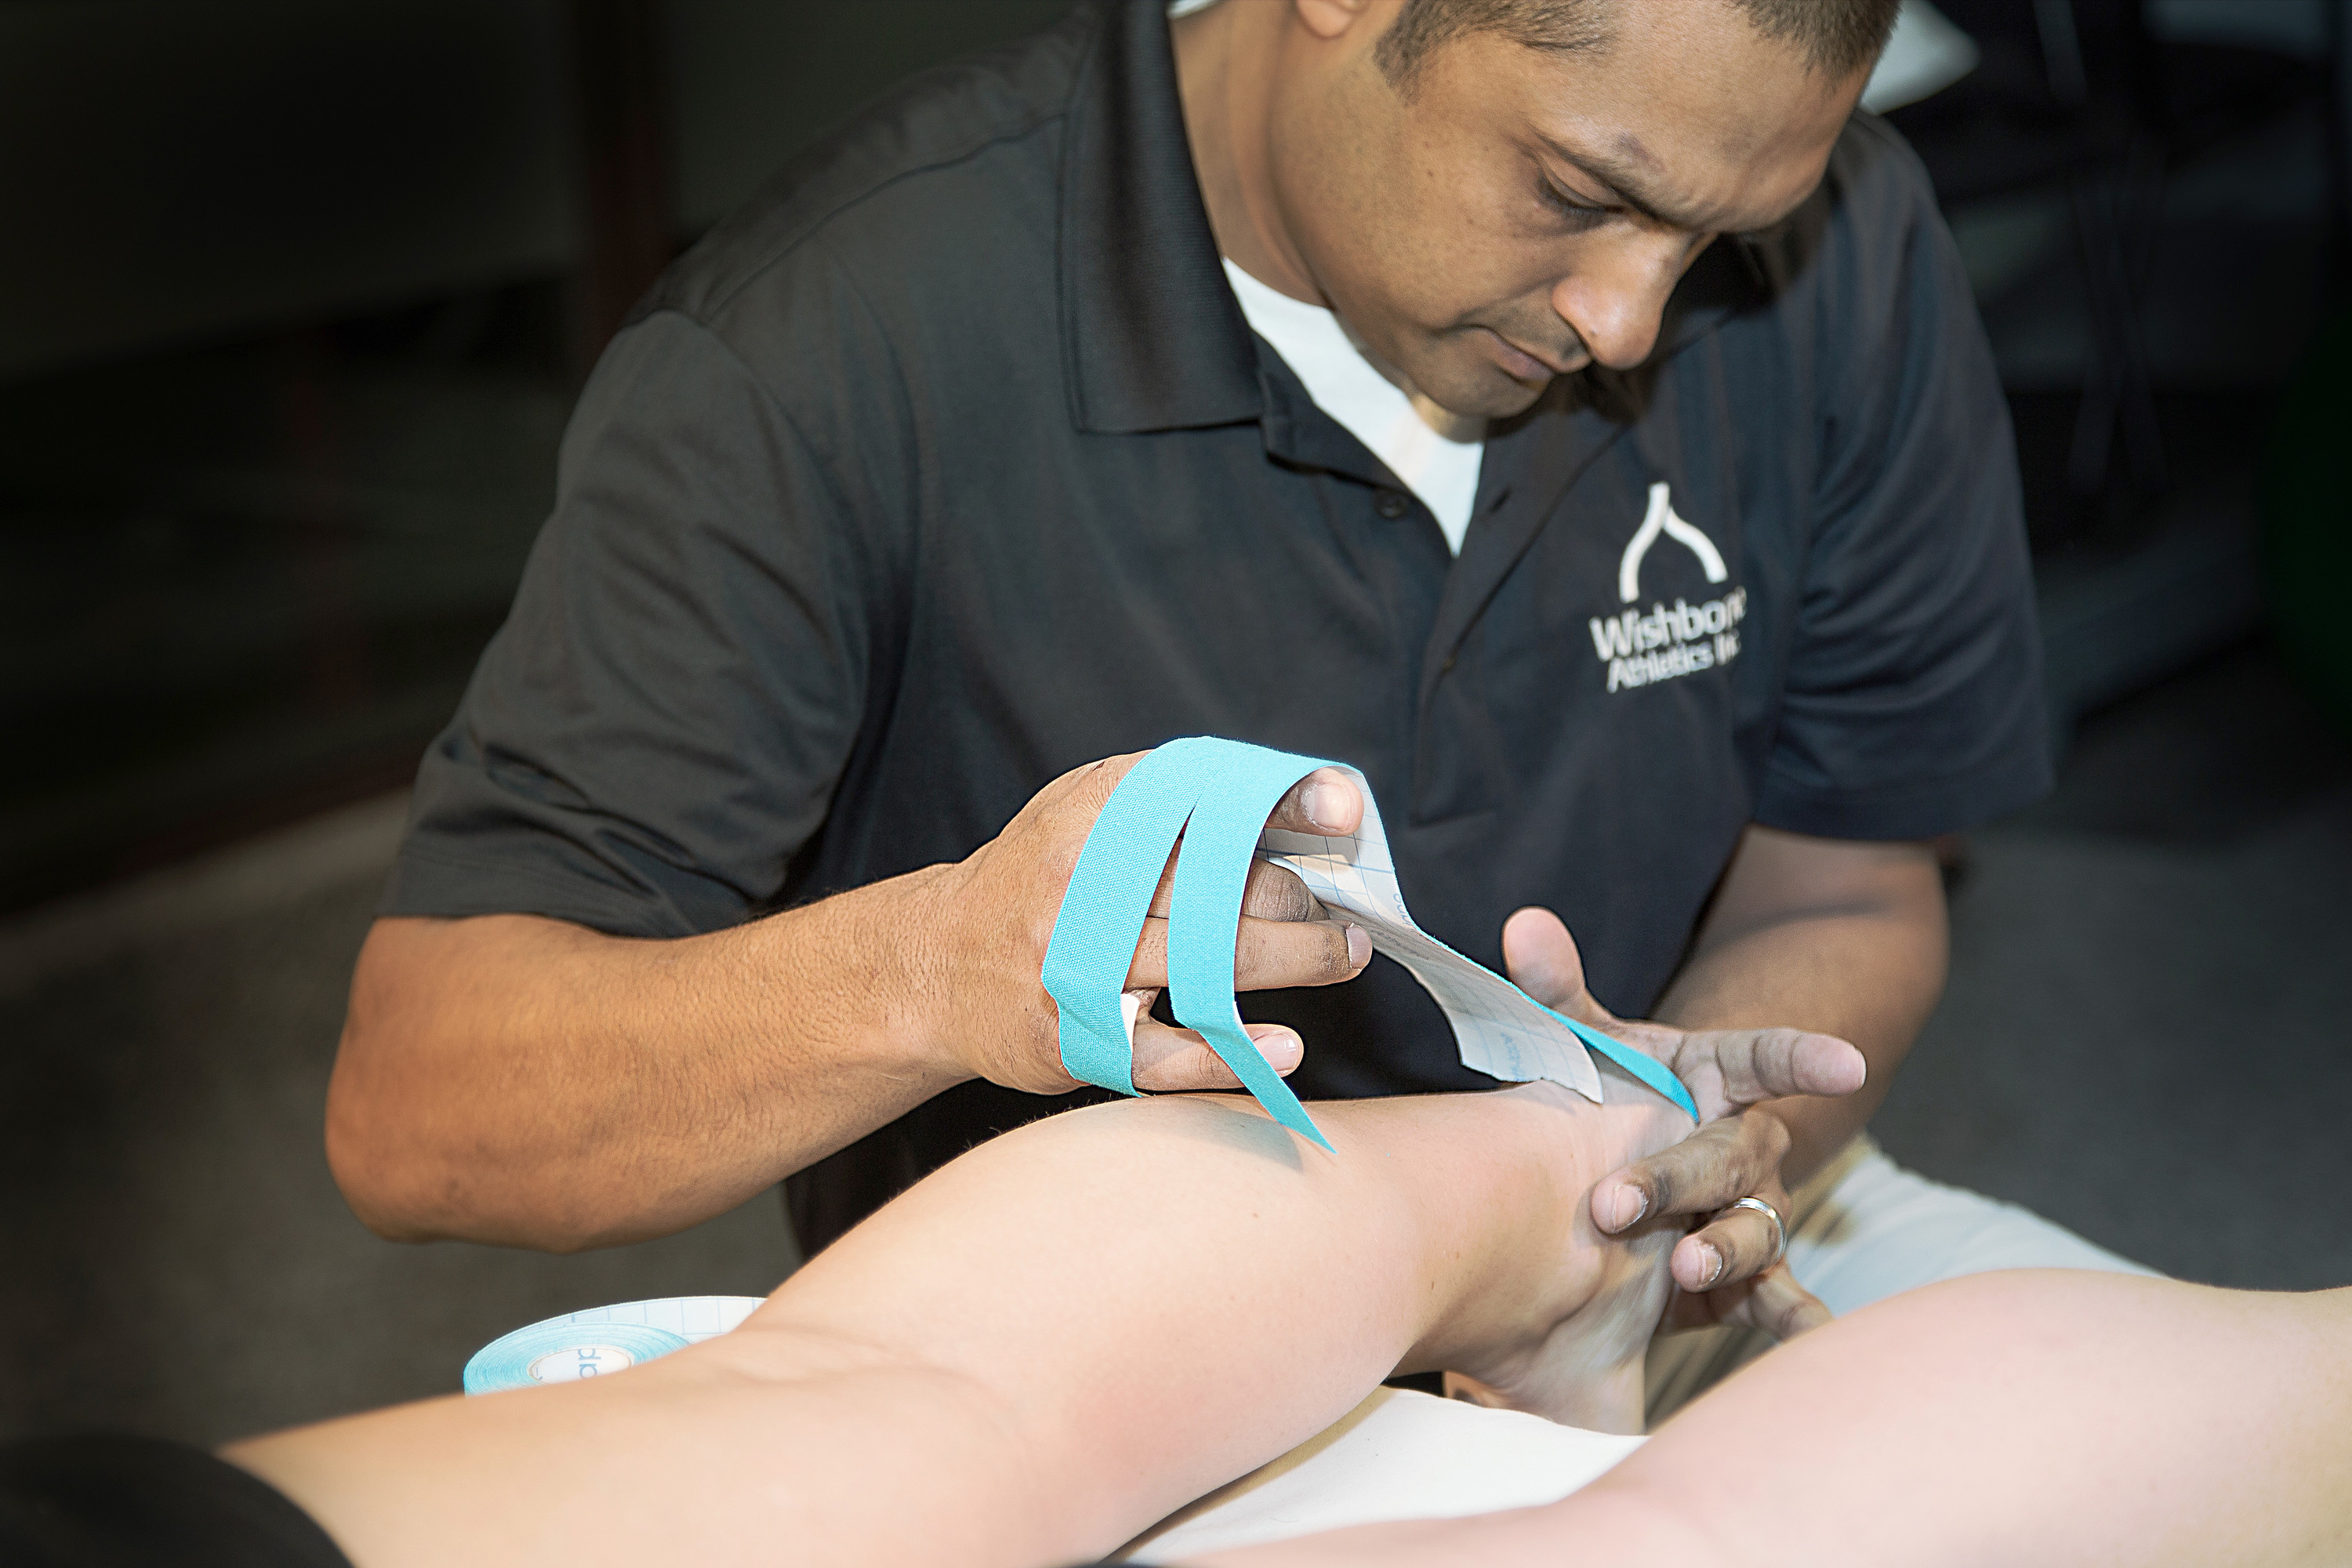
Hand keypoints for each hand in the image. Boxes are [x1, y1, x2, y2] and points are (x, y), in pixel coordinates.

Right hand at [933, 750, 1373, 1096]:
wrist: (930, 965)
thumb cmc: (1040, 882)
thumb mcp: (1091, 814)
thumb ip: (1182, 801)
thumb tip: (1311, 804)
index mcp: (1091, 814)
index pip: (1205, 796)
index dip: (1282, 801)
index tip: (1344, 812)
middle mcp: (1080, 884)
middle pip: (1223, 886)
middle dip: (1301, 902)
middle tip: (1344, 916)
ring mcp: (1075, 965)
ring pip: (1211, 963)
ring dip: (1296, 962)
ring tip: (1343, 957)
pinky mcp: (1071, 1037)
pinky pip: (1168, 1054)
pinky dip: (1234, 1054)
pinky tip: (1285, 1049)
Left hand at [1501, 907, 1867, 1340]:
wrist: (1635, 1178)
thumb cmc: (1619, 1095)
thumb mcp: (1588, 1042)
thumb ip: (1557, 989)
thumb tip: (1524, 924)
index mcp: (1718, 1080)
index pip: (1764, 1059)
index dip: (1803, 1059)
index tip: (1844, 1065)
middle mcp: (1745, 1147)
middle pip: (1728, 1156)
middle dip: (1679, 1176)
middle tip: (1615, 1202)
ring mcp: (1750, 1212)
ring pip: (1754, 1228)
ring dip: (1727, 1249)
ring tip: (1688, 1266)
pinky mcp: (1742, 1278)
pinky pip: (1777, 1299)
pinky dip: (1796, 1322)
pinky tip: (1812, 1343)